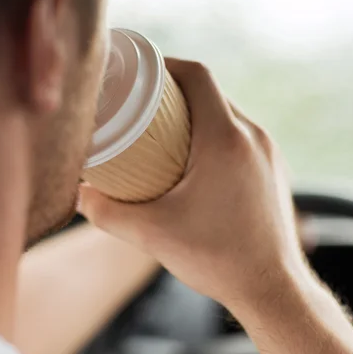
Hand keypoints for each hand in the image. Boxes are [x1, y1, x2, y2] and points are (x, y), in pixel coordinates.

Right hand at [79, 58, 306, 305]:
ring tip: (165, 133)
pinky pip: (242, 137)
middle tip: (143, 106)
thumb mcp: (152, 234)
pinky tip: (196, 160)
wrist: (273, 288)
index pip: (197, 75)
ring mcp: (268, 154)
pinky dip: (216, 135)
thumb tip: (78, 195)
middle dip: (175, 92)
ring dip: (198, 115)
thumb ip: (106, 212)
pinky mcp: (273, 171)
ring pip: (228, 115)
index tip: (140, 73)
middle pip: (211, 93)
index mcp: (226, 138)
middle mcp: (254, 137)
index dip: (166, 65)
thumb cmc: (218, 259)